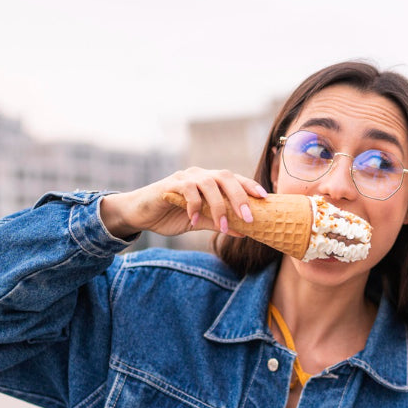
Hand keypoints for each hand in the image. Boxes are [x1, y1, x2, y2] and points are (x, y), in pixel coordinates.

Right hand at [98, 168, 267, 238]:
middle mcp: (200, 175)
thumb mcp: (199, 221)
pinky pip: (188, 191)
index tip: (266, 198)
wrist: (141, 214)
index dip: (250, 186)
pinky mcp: (170, 185)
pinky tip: (195, 220)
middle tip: (249, 217)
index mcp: (210, 181)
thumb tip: (244, 232)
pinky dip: (195, 206)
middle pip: (226, 177)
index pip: (234, 179)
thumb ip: (219, 223)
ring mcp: (185, 178)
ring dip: (219, 206)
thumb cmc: (171, 215)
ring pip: (209, 184)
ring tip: (223, 227)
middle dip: (240, 196)